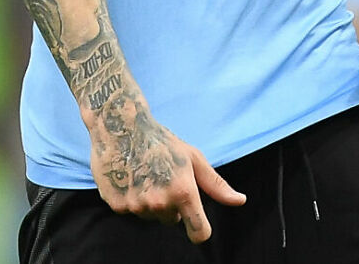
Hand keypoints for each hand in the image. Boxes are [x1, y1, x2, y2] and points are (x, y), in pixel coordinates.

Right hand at [87, 98, 245, 242]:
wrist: (121, 126)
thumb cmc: (161, 140)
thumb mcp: (193, 158)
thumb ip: (216, 185)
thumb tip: (240, 201)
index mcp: (182, 192)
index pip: (199, 233)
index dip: (201, 229)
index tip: (197, 222)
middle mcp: (159, 203)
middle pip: (173, 220)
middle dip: (172, 203)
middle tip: (163, 176)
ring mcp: (136, 206)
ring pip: (152, 215)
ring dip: (151, 201)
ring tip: (145, 173)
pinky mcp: (117, 206)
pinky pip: (132, 211)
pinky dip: (132, 198)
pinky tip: (130, 176)